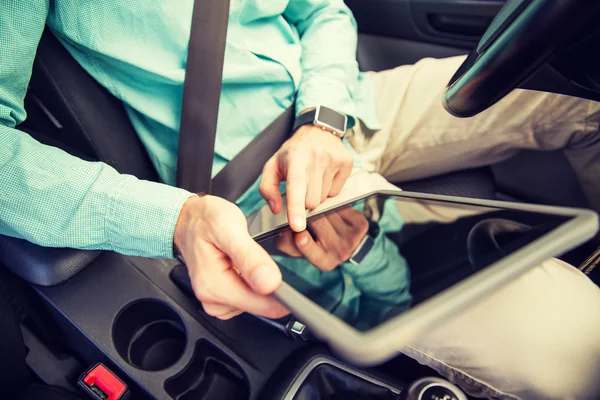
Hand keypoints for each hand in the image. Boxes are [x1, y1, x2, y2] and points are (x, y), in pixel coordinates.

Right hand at [174, 195, 288, 319]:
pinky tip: (246, 268)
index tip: (287, 273)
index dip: (283, 291)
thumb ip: (250, 257)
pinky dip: (254, 284)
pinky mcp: (222, 300)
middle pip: (262, 306)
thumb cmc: (204, 220)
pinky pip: (249, 299)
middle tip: (262, 257)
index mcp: (214, 286)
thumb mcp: (229, 228)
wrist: (188, 220)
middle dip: (270, 283)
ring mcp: (216, 302)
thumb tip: (270, 283)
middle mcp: (212, 300)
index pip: (263, 305)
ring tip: (251, 259)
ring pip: (258, 303)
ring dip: (261, 283)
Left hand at [260, 124, 352, 232]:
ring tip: (313, 177)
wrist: (317, 130)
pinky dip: (329, 189)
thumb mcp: (272, 166)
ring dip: (317, 194)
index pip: (296, 187)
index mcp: (295, 157)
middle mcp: (316, 156)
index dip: (296, 208)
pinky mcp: (347, 162)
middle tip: (302, 185)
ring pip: (324, 198)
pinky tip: (325, 175)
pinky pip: (337, 192)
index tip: (297, 225)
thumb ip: (267, 189)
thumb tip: (275, 208)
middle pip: (312, 200)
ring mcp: (334, 159)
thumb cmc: (292, 152)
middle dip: (305, 200)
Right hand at [274, 207, 368, 270]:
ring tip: (316, 208)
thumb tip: (282, 230)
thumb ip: (285, 242)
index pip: (311, 251)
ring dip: (319, 206)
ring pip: (328, 212)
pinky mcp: (361, 224)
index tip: (298, 233)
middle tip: (302, 208)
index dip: (304, 242)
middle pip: (318, 223)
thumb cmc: (317, 244)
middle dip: (307, 214)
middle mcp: (340, 253)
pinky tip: (330, 208)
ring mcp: (353, 238)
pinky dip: (332, 203)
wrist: (346, 243)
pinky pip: (341, 206)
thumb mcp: (297, 249)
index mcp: (323, 262)